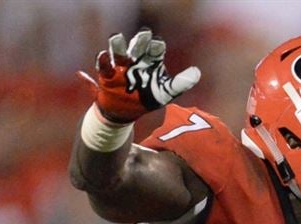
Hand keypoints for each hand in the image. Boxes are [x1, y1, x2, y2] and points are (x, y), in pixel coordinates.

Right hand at [78, 29, 200, 122]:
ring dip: (118, 45)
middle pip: (138, 47)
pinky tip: (104, 56)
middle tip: (144, 33)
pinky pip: (104, 66)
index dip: (156, 46)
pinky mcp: (107, 74)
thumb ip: (181, 83)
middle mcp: (136, 60)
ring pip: (119, 52)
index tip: (158, 44)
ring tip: (116, 37)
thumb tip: (197, 72)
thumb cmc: (149, 99)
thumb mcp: (167, 92)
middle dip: (140, 41)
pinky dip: (103, 60)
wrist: (127, 113)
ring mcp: (121, 66)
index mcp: (152, 62)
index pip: (155, 50)